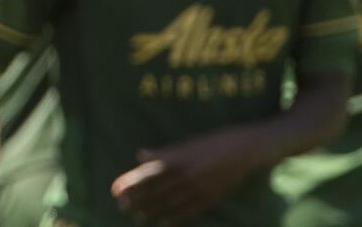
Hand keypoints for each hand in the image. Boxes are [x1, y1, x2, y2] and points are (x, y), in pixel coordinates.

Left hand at [111, 128, 258, 226]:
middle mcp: (186, 173)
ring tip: (136, 216)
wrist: (245, 149)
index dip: (131, 182)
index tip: (116, 188)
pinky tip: (161, 224)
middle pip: (155, 189)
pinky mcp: (210, 197)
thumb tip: (140, 155)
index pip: (148, 172)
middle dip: (136, 198)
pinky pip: (188, 211)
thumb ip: (164, 153)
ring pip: (169, 202)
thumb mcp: (188, 143)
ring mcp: (199, 187)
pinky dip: (173, 218)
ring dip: (150, 210)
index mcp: (179, 156)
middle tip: (120, 205)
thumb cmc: (214, 142)